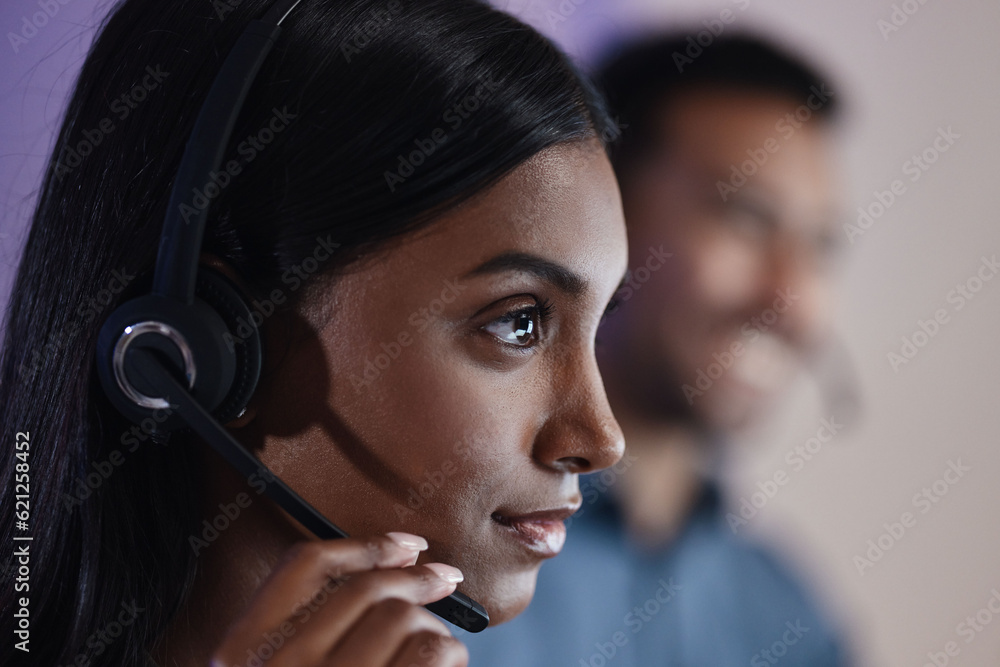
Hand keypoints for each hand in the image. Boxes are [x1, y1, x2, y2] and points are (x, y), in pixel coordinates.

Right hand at [210, 532, 468, 665]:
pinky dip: (450, 655)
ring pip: (405, 619)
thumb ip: (308, 631)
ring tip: (437, 647)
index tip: (405, 544)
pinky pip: (433, 653)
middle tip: (445, 576)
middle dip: (416, 578)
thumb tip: (396, 566)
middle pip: (367, 592)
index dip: (363, 545)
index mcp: (243, 652)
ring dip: (434, 627)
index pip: (303, 566)